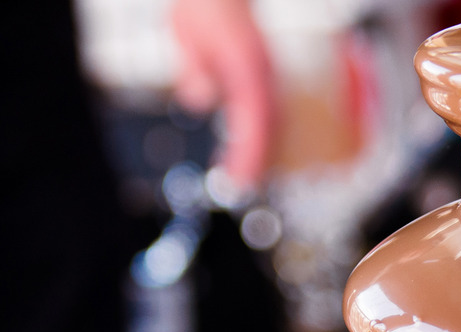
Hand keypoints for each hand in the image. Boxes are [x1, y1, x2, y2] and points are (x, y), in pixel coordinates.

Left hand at [171, 0, 277, 187]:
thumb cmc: (203, 4)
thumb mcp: (186, 31)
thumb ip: (194, 68)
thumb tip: (201, 99)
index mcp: (248, 68)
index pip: (256, 123)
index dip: (251, 156)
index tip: (239, 181)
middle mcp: (262, 72)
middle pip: (269, 127)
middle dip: (257, 160)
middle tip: (239, 186)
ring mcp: (267, 72)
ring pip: (274, 119)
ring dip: (263, 147)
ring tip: (247, 172)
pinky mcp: (263, 71)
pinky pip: (269, 108)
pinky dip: (263, 130)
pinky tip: (251, 142)